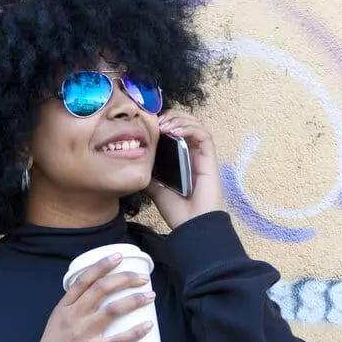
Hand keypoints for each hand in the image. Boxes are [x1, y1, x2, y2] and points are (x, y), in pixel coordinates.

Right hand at [25, 254, 155, 341]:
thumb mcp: (57, 322)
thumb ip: (74, 310)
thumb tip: (100, 299)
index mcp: (64, 308)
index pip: (84, 280)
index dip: (102, 265)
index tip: (119, 256)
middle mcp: (73, 317)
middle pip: (102, 289)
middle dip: (126, 279)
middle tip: (143, 278)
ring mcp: (83, 334)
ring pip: (113, 310)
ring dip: (135, 300)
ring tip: (151, 296)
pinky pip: (118, 340)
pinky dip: (135, 332)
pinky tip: (148, 325)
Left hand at [147, 111, 222, 229]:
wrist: (191, 225)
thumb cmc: (177, 210)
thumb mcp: (154, 188)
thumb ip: (147, 174)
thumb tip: (131, 163)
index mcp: (181, 158)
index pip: (175, 130)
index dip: (164, 122)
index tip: (147, 124)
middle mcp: (193, 153)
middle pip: (186, 122)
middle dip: (171, 116)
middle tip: (156, 121)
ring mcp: (202, 155)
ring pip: (196, 124)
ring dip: (179, 119)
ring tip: (164, 125)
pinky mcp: (210, 158)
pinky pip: (204, 135)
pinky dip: (190, 128)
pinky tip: (175, 131)